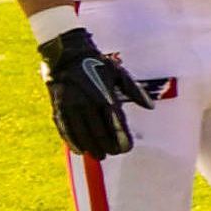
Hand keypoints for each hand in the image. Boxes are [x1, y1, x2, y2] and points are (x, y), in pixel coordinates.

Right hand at [41, 25, 150, 156]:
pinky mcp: (58, 108)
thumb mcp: (118, 73)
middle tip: (113, 153)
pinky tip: (80, 150)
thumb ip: (135, 91)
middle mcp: (87, 105)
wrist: (66, 55)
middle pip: (99, 133)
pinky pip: (66, 130)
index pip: (115, 124)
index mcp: (104, 97)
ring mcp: (71, 108)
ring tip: (98, 155)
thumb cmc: (96, 64)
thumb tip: (151, 107)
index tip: (126, 148)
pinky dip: (73, 142)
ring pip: (82, 135)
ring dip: (91, 147)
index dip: (121, 138)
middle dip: (107, 146)